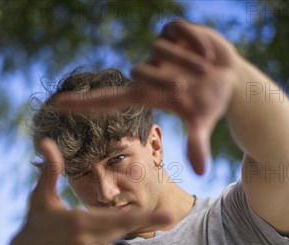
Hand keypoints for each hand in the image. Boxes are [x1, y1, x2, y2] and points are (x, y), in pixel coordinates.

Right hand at [7, 139, 170, 244]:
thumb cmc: (35, 225)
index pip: (120, 218)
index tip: (169, 215)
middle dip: (107, 227)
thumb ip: (50, 170)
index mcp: (79, 220)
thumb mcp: (41, 198)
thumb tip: (45, 141)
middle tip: (79, 229)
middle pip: (117, 232)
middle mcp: (84, 243)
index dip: (146, 217)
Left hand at [55, 20, 241, 174]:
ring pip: (159, 49)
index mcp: (147, 94)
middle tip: (192, 81)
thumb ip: (197, 143)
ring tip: (205, 67)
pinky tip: (206, 51)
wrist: (231, 77)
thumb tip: (201, 172)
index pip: (107, 99)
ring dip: (187, 60)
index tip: (56, 105)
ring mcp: (158, 51)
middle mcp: (147, 72)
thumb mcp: (202, 121)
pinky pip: (175, 29)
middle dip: (169, 77)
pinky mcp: (172, 31)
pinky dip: (194, 40)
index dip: (83, 103)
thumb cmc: (211, 103)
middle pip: (139, 70)